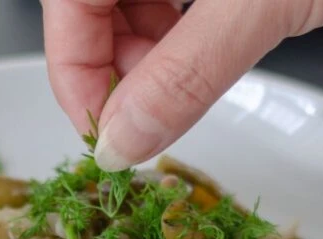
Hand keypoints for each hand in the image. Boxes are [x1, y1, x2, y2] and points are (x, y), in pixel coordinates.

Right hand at [41, 0, 322, 170]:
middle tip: (150, 115)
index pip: (63, 3)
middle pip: (89, 5)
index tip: (103, 135)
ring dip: (146, 54)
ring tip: (186, 84)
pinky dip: (178, 32)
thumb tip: (124, 140)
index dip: (74, 73)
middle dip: (115, 66)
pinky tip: (206, 49)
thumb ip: (186, 74)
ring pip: (125, 3)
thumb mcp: (260, 4)